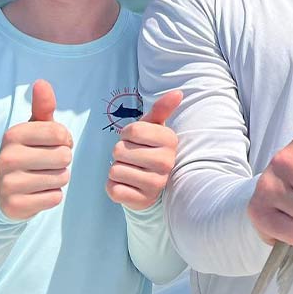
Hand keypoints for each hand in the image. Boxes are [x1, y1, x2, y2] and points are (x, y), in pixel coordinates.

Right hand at [0, 80, 72, 220]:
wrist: (4, 191)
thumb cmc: (28, 152)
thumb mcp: (35, 128)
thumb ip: (43, 106)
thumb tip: (41, 82)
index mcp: (13, 135)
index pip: (61, 134)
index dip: (65, 140)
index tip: (54, 144)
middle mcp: (7, 158)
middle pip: (64, 157)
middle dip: (62, 161)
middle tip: (47, 163)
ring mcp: (9, 184)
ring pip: (62, 177)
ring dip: (59, 178)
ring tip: (42, 176)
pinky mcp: (16, 206)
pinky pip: (55, 197)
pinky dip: (52, 195)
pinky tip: (38, 192)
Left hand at [106, 90, 181, 210]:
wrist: (150, 181)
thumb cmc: (148, 147)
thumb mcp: (153, 126)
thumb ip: (162, 109)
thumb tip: (178, 92)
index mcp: (170, 140)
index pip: (131, 131)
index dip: (126, 133)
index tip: (135, 139)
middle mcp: (166, 162)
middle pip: (119, 150)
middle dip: (120, 152)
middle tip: (132, 156)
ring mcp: (156, 184)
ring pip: (115, 170)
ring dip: (117, 169)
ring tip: (131, 170)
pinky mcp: (142, 201)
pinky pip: (113, 189)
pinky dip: (114, 186)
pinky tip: (127, 184)